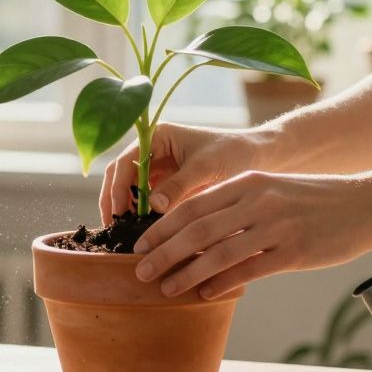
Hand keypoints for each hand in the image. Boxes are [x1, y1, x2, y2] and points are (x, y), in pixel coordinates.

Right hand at [99, 123, 276, 222]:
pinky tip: (143, 234)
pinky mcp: (167, 186)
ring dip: (125, 211)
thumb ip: (179, 184)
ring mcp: (158, 169)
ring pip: (129, 191)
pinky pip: (146, 202)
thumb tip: (153, 205)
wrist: (258, 158)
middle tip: (113, 229)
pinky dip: (141, 216)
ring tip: (125, 235)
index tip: (119, 214)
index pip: (125, 162)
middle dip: (114, 201)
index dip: (118, 188)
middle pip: (120, 176)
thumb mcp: (206, 167)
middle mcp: (152, 151)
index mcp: (157, 137)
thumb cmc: (234, 153)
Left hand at [132, 171, 371, 298]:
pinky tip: (205, 295)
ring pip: (218, 253)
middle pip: (197, 229)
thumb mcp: (271, 188)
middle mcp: (258, 202)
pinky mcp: (295, 253)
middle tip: (139, 271)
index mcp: (247, 182)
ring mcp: (276, 227)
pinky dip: (222, 283)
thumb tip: (195, 230)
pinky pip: (249, 270)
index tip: (139, 244)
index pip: (193, 205)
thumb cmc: (313, 199)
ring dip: (187, 273)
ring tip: (165, 289)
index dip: (162, 227)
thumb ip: (236, 204)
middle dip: (163, 252)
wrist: (366, 204)